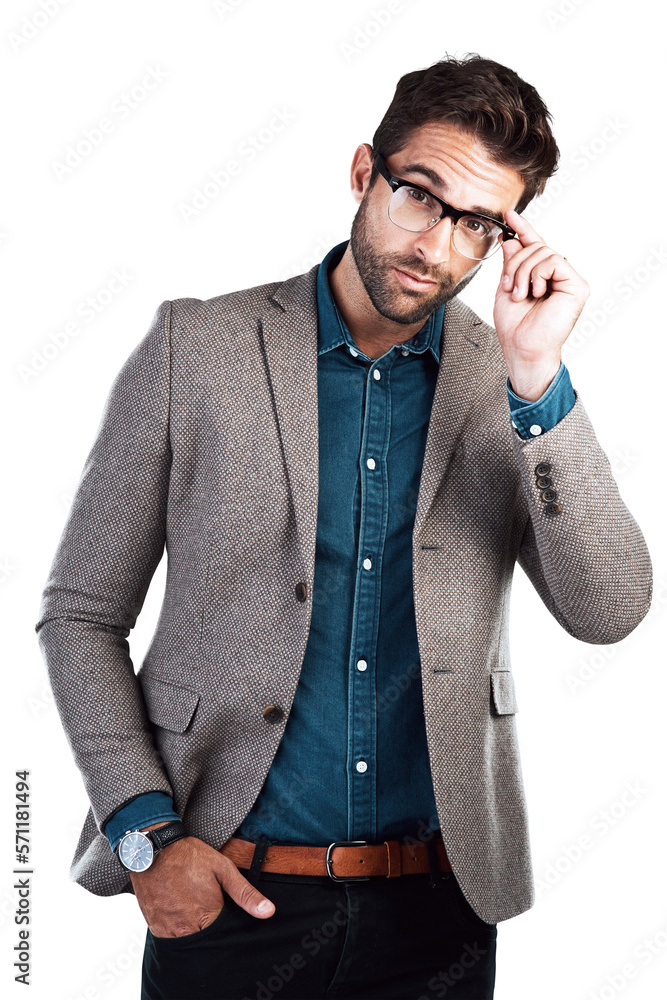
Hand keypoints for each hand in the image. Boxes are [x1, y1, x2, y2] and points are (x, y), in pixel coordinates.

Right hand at [129, 826, 274, 937]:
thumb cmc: (191, 856)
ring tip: (189, 902)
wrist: (154, 848)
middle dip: (206, 924)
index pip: (222, 935)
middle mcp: (187, 928)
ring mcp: (169, 929)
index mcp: (208, 916)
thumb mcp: (223, 869)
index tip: (218, 906)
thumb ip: (246, 894)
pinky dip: (174, 925)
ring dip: (190, 926)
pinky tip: (176, 906)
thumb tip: (269, 912)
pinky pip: (168, 935)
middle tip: (201, 901)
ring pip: (186, 939)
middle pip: (204, 938)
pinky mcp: (154, 926)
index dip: (223, 920)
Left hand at [493, 209, 589, 400]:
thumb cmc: (515, 326)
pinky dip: (538, 275)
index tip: (509, 215)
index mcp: (543, 277)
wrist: (522, 348)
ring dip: (523, 272)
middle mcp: (559, 277)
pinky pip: (554, 261)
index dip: (523, 229)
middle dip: (515, 264)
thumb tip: (511, 240)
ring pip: (543, 252)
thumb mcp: (507, 287)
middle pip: (536, 247)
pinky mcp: (578, 286)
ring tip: (520, 294)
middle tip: (509, 287)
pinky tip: (536, 292)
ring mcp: (570, 280)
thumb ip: (511, 264)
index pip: (534, 246)